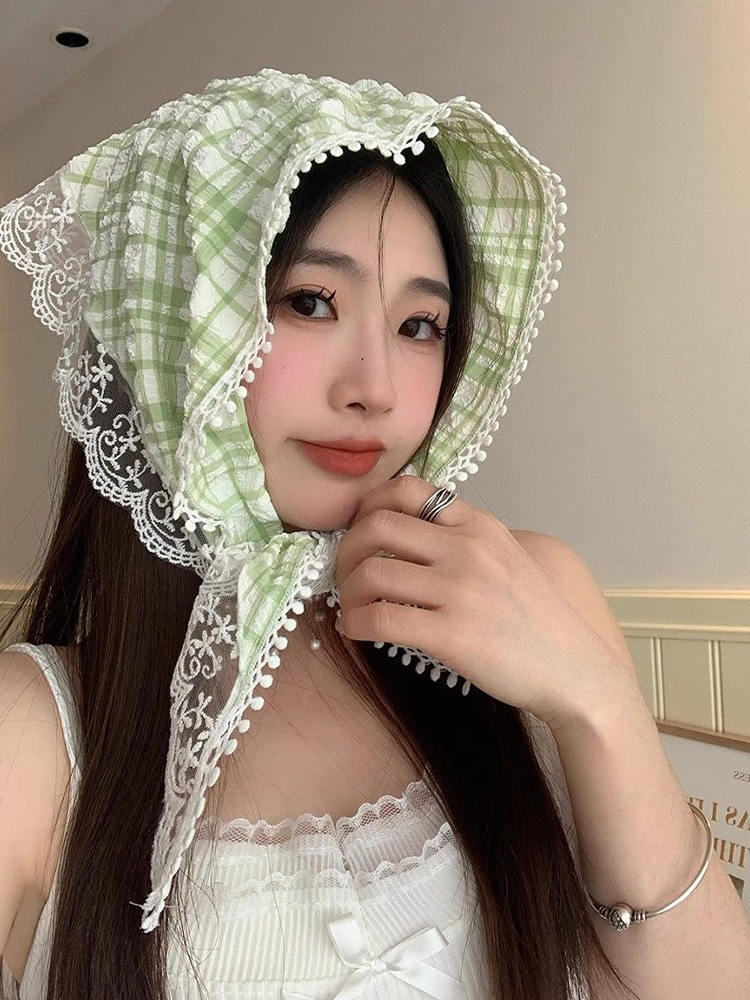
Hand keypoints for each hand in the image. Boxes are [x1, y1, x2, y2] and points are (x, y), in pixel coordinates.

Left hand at [334, 474, 635, 729]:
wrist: (574, 670)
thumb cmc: (537, 619)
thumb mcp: (507, 558)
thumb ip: (464, 540)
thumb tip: (407, 534)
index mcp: (479, 525)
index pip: (407, 490)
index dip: (369, 505)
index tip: (359, 529)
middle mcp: (467, 549)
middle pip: (377, 527)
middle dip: (347, 550)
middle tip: (345, 573)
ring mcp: (460, 590)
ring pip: (371, 573)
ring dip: (348, 591)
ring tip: (352, 607)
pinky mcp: (451, 634)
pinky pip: (380, 618)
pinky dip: (355, 623)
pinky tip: (356, 631)